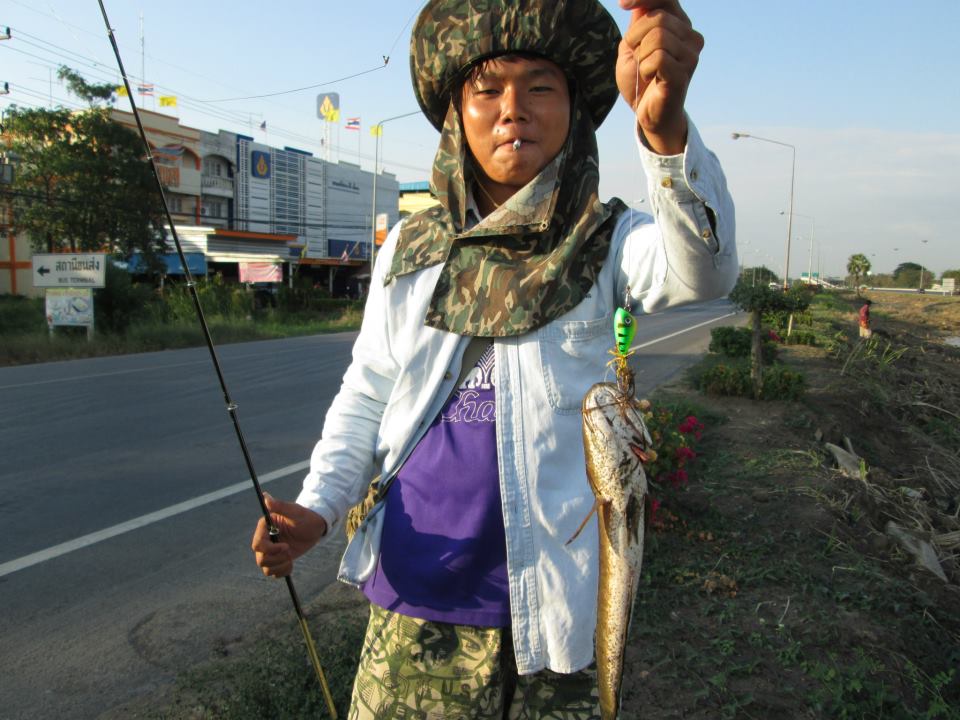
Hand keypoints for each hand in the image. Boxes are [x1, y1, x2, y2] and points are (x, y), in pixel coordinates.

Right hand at [251, 493, 326, 577]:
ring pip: (265, 568)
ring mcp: (270, 551)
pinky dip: (282, 572)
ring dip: (280, 566)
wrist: (314, 527)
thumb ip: (280, 506)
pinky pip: (272, 572)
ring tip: (291, 558)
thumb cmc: (305, 516)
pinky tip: (291, 564)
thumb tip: (265, 496)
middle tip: (289, 552)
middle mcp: (265, 540)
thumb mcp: (295, 511)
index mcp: (265, 527)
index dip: (270, 549)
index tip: (286, 547)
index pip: (258, 544)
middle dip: (276, 559)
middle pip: (260, 559)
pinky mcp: (277, 559)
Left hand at [616, 0, 703, 154]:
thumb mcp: (633, 44)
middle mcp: (690, 36)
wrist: (647, 112)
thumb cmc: (640, 79)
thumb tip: (636, 1)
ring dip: (641, 54)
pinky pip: (658, 58)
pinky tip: (650, 78)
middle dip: (635, 36)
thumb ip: (638, 20)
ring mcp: (690, 55)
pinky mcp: (684, 73)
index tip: (622, 4)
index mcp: (679, 25)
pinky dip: (645, 68)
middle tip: (635, 55)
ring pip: (659, 36)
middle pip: (658, 18)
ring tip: (645, 68)